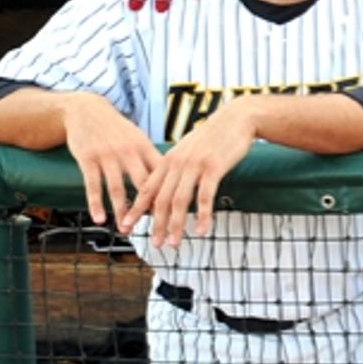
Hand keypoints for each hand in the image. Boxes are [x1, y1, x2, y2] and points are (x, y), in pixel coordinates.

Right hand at [61, 93, 162, 224]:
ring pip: (117, 188)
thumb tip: (172, 180)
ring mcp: (107, 155)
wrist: (87, 109)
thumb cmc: (117, 129)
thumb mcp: (138, 139)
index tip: (174, 214)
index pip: (160, 175)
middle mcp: (128, 152)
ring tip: (125, 230)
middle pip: (142, 185)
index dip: (168, 195)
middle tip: (154, 229)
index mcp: (144, 148)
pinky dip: (96, 203)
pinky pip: (92, 185)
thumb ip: (151, 159)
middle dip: (148, 208)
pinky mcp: (88, 158)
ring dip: (121, 211)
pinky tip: (99, 219)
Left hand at [120, 98, 257, 246]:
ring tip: (174, 244)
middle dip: (157, 225)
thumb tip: (168, 185)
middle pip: (161, 199)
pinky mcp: (213, 167)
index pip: (147, 189)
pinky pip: (205, 197)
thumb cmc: (214, 136)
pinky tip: (202, 231)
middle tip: (155, 245)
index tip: (127, 226)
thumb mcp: (189, 149)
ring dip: (176, 225)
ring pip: (180, 201)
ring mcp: (194, 165)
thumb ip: (177, 166)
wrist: (236, 118)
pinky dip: (202, 216)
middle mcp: (177, 163)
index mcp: (168, 160)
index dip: (136, 209)